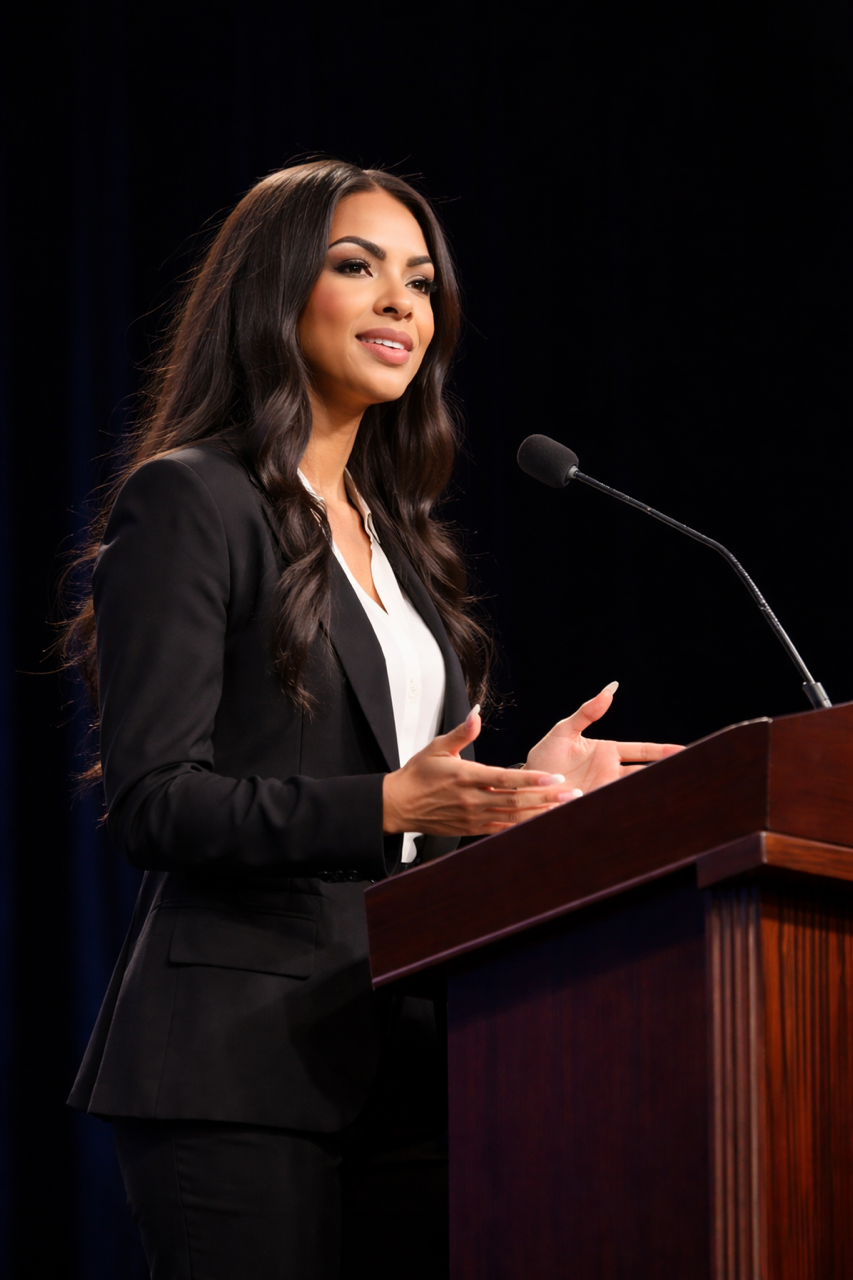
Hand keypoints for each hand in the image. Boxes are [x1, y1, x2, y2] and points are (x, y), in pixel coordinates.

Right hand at [383, 708, 580, 837]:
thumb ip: (462, 732)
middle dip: (547, 797)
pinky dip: (522, 826)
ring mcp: (473, 816)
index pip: (505, 778)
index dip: (532, 779)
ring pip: (513, 816)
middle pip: (516, 799)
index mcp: (466, 776)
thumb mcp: (438, 747)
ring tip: (565, 810)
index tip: (555, 777)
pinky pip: (502, 829)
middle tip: (573, 794)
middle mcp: (472, 799)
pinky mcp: (471, 828)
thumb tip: (476, 713)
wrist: (399, 804)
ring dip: (540, 812)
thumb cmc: (418, 774)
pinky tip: (541, 824)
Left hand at [523, 682, 682, 793]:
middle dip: (667, 772)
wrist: (526, 785)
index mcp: (607, 751)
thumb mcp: (564, 730)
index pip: (642, 750)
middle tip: (693, 772)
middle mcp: (610, 772)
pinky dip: (631, 809)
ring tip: (677, 796)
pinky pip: (616, 807)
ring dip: (653, 792)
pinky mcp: (595, 806)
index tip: (684, 751)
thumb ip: (586, 712)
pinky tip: (647, 814)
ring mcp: (604, 790)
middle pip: (645, 772)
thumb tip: (610, 688)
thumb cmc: (545, 755)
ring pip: (635, 790)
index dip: (663, 751)